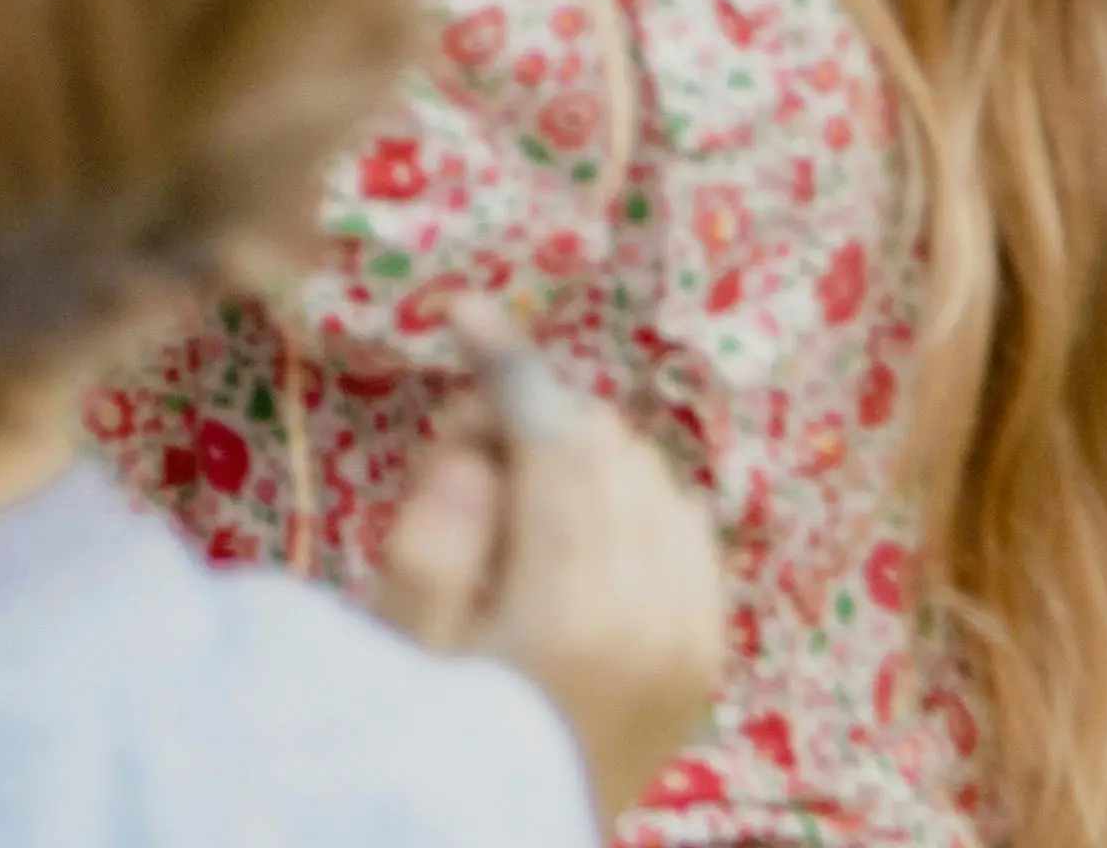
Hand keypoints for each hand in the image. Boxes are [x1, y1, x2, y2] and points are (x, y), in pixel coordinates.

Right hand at [376, 318, 729, 821]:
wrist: (502, 844)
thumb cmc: (428, 742)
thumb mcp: (397, 640)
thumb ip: (437, 526)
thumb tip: (483, 439)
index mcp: (573, 613)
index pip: (556, 441)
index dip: (507, 362)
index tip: (462, 313)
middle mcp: (655, 620)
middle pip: (609, 450)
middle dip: (536, 417)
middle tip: (461, 445)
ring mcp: (695, 642)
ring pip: (655, 481)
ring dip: (587, 460)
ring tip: (512, 497)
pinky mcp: (709, 658)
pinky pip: (689, 533)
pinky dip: (635, 507)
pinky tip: (576, 532)